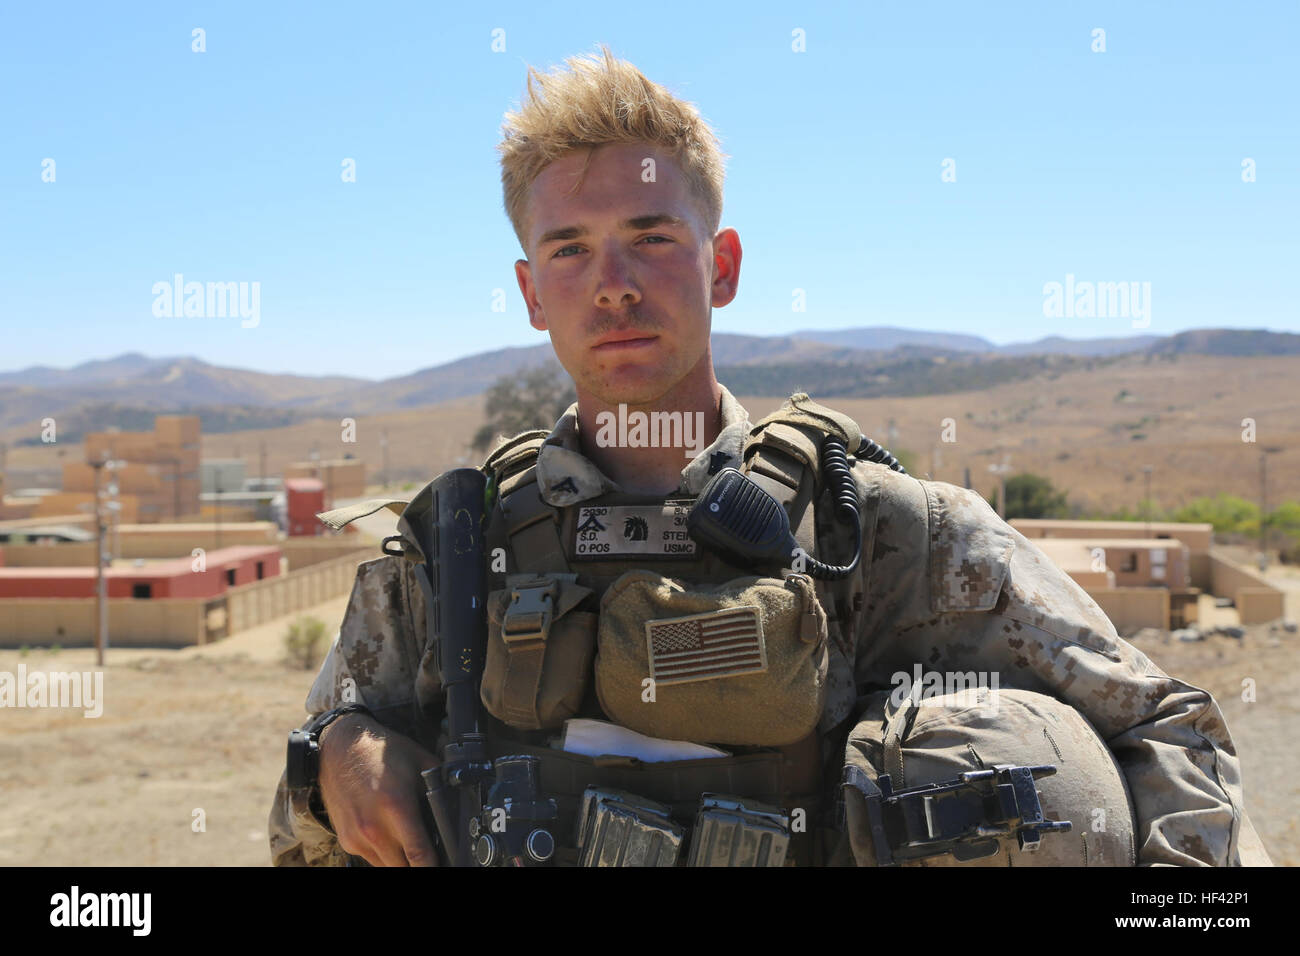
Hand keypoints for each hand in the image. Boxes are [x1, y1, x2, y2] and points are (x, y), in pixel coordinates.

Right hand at [317, 712, 441, 866]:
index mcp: (397, 807)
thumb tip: (457, 808)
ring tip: (408, 841)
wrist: (340, 749)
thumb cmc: (380, 753)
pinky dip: (384, 853)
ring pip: (387, 867)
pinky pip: (372, 859)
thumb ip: (441, 788)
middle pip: (404, 868)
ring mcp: (357, 837)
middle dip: (419, 863)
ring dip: (401, 860)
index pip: (419, 856)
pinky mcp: (346, 840)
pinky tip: (389, 834)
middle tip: (428, 851)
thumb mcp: (421, 762)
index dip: (434, 864)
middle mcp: (374, 828)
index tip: (443, 862)